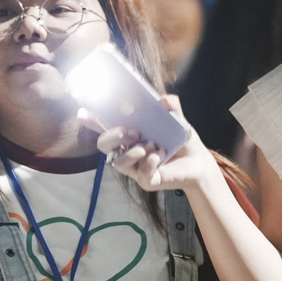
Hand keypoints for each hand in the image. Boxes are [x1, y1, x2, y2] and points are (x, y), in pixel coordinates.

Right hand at [83, 97, 221, 195]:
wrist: (199, 163)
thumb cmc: (181, 141)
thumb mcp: (178, 121)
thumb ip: (172, 108)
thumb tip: (165, 99)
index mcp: (129, 134)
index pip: (104, 127)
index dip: (91, 120)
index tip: (83, 113)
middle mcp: (127, 150)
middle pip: (103, 145)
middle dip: (114, 135)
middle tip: (135, 131)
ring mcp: (134, 167)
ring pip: (118, 162)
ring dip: (135, 151)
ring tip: (153, 145)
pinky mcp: (146, 180)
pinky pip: (140, 173)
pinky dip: (150, 162)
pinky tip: (161, 155)